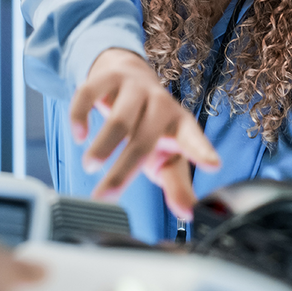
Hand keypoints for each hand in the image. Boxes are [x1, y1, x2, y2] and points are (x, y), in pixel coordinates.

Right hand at [71, 47, 221, 218]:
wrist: (130, 76)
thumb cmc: (151, 126)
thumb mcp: (165, 155)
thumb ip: (177, 185)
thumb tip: (187, 214)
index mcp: (179, 124)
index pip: (193, 138)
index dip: (201, 151)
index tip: (213, 165)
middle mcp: (160, 103)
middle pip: (144, 139)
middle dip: (123, 169)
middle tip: (104, 195)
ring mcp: (134, 88)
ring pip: (119, 118)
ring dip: (103, 145)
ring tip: (90, 165)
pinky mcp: (108, 77)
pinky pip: (90, 93)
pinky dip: (80, 115)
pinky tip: (78, 135)